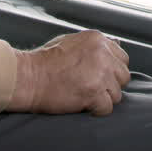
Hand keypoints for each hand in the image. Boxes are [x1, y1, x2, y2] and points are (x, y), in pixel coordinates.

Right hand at [7, 30, 129, 115]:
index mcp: (97, 40)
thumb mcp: (71, 41)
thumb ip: (96, 45)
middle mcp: (102, 55)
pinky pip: (107, 107)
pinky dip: (97, 110)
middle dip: (111, 84)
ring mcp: (99, 74)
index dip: (112, 70)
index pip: (122, 58)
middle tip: (93, 88)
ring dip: (103, 98)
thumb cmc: (45, 61)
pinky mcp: (93, 93)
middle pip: (123, 76)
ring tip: (86, 96)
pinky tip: (84, 105)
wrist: (28, 77)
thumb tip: (117, 44)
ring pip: (117, 93)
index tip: (99, 76)